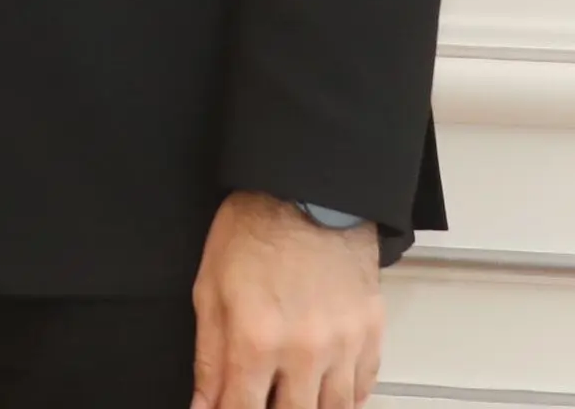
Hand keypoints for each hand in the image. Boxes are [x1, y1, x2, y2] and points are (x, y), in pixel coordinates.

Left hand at [189, 191, 382, 408]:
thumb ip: (208, 357)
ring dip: (310, 408)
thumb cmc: (254, 230)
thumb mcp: (210, 289)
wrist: (308, 188)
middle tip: (263, 396)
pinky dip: (345, 395)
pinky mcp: (370, 329)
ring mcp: (343, 343)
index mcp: (257, 340)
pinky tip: (326, 387)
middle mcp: (304, 351)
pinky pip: (363, 386)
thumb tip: (203, 406)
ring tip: (294, 394)